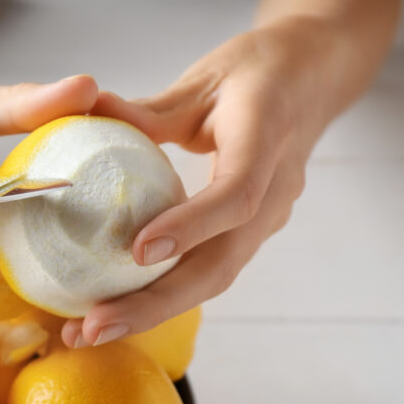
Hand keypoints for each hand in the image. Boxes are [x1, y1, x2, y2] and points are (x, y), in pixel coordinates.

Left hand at [62, 17, 349, 347]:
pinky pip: (209, 271)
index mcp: (267, 138)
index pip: (236, 194)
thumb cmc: (258, 71)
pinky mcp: (250, 233)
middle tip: (94, 327)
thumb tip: (88, 111)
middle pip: (220, 262)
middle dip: (155, 302)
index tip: (137, 251)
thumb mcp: (205, 78)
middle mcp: (275, 191)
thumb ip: (150, 109)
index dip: (190, 227)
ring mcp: (267, 219)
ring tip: (92, 332)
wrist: (314, 78)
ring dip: (153, 310)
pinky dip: (163, 295)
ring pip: (214, 277)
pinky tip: (117, 311)